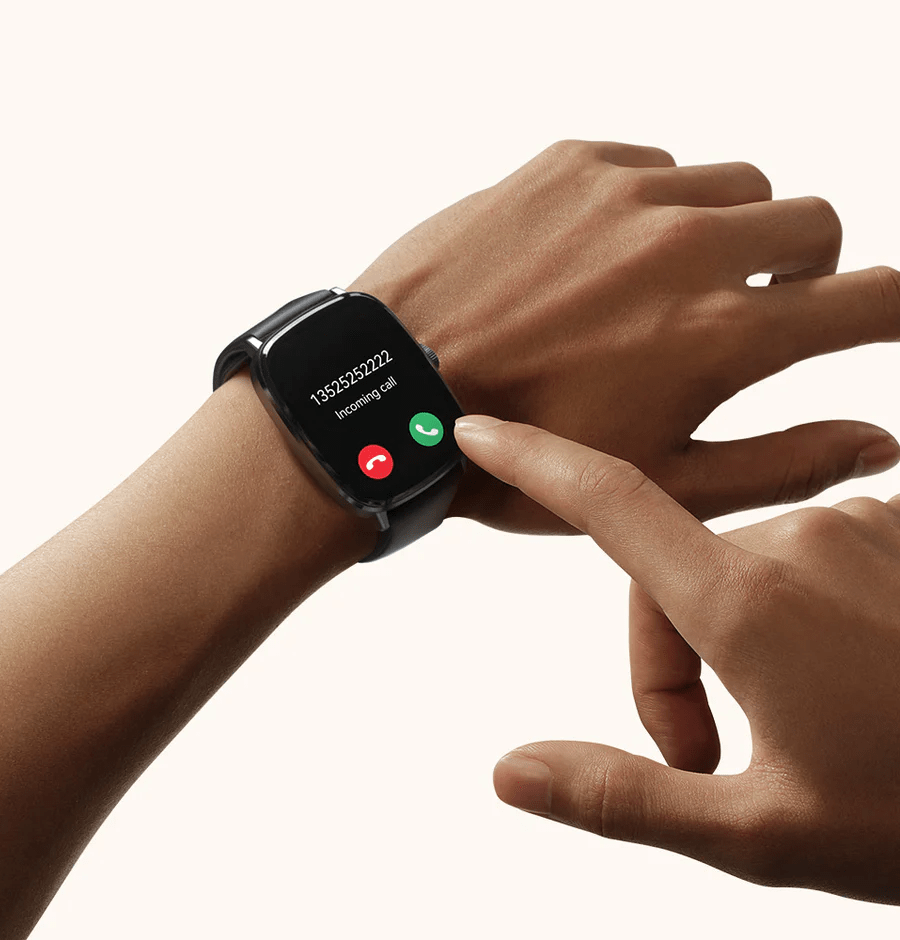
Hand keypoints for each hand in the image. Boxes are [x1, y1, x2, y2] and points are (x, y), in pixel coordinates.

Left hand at [350, 140, 899, 532]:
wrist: (393, 395)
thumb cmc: (514, 459)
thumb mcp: (652, 486)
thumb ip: (780, 463)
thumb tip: (879, 437)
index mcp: (721, 336)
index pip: (875, 298)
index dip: (889, 313)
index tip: (874, 321)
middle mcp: (687, 247)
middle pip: (814, 223)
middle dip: (804, 269)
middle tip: (753, 308)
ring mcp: (626, 193)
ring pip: (736, 185)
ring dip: (727, 232)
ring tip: (665, 287)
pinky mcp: (569, 163)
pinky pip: (654, 165)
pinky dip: (651, 207)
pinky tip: (598, 259)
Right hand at [455, 414, 899, 904]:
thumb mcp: (760, 831)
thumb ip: (622, 795)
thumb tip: (510, 773)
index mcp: (750, 603)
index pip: (611, 504)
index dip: (536, 462)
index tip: (481, 428)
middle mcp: (803, 541)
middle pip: (673, 576)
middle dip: (667, 663)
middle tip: (703, 759)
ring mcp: (867, 526)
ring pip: (742, 568)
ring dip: (734, 640)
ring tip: (789, 727)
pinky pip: (809, 554)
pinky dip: (795, 610)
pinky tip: (843, 679)